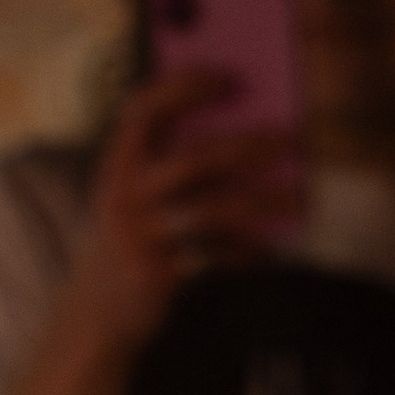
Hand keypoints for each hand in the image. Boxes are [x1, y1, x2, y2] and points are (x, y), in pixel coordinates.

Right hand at [71, 72, 302, 350]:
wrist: (95, 315)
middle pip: (197, 160)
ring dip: (263, 203)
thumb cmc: (133, 241)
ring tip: (299, 203)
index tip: (231, 78)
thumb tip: (254, 133)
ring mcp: (139, 234)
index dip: (185, 86)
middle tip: (291, 140)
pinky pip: (214, 254)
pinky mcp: (155, 272)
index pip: (144, 109)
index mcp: (118, 164)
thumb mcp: (139, 196)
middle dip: (250, 147)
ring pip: (214, 209)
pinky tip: (262, 249)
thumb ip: (178, 163)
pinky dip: (244, 251)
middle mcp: (123, 194)